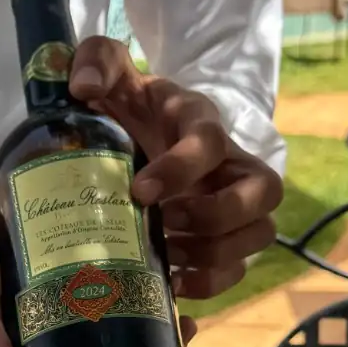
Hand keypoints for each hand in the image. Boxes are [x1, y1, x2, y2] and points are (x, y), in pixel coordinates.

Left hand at [69, 38, 282, 310]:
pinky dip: (210, 284)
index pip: (211, 141)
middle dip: (216, 216)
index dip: (182, 168)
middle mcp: (231, 162)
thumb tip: (83, 87)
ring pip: (260, 234)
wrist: (130, 133)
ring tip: (168, 257)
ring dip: (216, 255)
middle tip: (165, 224)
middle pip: (264, 191)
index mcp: (200, 121)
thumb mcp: (109, 73)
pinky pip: (238, 269)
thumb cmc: (126, 105)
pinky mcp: (225, 237)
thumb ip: (95, 61)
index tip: (140, 191)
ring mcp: (235, 202)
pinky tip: (171, 285)